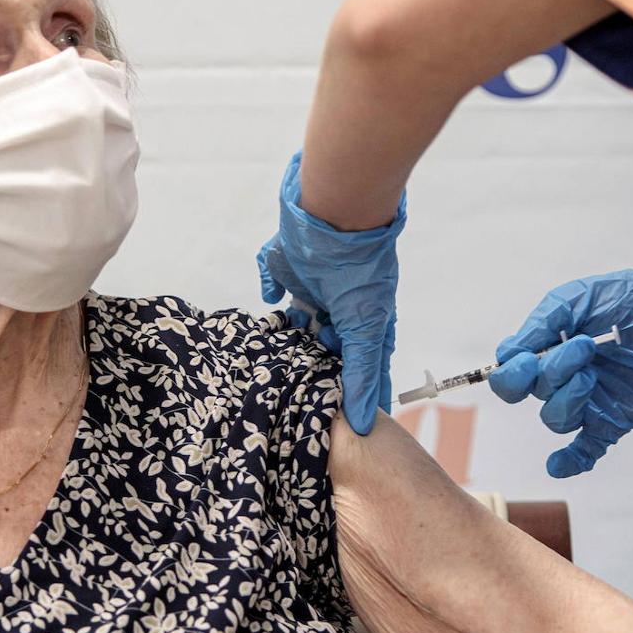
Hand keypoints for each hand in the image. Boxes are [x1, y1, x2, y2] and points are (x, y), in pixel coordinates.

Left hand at [257, 152, 405, 434]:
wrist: (336, 209)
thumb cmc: (361, 267)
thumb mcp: (365, 327)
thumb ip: (360, 372)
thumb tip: (363, 421)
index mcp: (363, 317)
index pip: (361, 363)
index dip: (356, 388)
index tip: (350, 423)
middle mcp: (338, 301)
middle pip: (323, 342)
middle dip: (312, 361)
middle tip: (299, 388)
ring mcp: (311, 280)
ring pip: (295, 316)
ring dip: (287, 331)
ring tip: (274, 354)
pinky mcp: (285, 260)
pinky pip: (271, 276)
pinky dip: (268, 285)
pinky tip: (267, 296)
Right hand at [487, 264, 632, 476]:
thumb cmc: (630, 297)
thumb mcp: (578, 297)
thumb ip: (542, 321)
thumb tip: (510, 352)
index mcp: (546, 350)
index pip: (509, 374)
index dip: (511, 372)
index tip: (528, 356)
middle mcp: (561, 378)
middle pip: (530, 395)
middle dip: (548, 375)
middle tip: (580, 353)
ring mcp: (587, 401)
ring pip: (554, 418)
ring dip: (569, 396)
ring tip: (595, 372)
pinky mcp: (613, 419)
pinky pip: (585, 449)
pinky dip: (569, 460)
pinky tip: (558, 464)